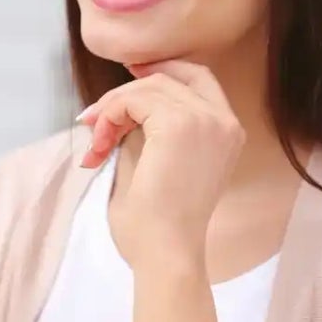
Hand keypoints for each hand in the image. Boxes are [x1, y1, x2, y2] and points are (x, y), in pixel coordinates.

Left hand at [78, 60, 243, 272]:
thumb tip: (123, 102)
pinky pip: (134, 99)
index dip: (162, 69)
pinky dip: (110, 115)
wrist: (166, 251)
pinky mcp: (179, 123)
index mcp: (227, 132)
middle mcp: (224, 120)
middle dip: (125, 94)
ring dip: (112, 109)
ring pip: (148, 86)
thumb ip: (152, 128)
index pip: (199, 77)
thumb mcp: (161, 163)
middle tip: (94, 119)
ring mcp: (205, 119)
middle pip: (168, 79)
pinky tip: (100, 145)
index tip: (128, 74)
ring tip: (96, 143)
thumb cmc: (159, 223)